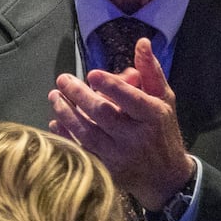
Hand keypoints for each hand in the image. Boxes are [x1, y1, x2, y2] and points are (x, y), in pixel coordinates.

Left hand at [48, 38, 193, 209]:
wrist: (166, 177)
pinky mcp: (107, 169)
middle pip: (103, 114)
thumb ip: (151, 71)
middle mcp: (136, 137)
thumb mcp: (164, 99)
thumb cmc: (162, 130)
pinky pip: (82, 150)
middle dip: (79, 95)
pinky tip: (56, 121)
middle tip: (62, 80)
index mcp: (153, 115)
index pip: (130, 99)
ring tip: (54, 96)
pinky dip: (66, 135)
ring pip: (87, 132)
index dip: (111, 86)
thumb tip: (142, 43)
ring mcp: (120, 156)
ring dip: (67, 113)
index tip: (91, 74)